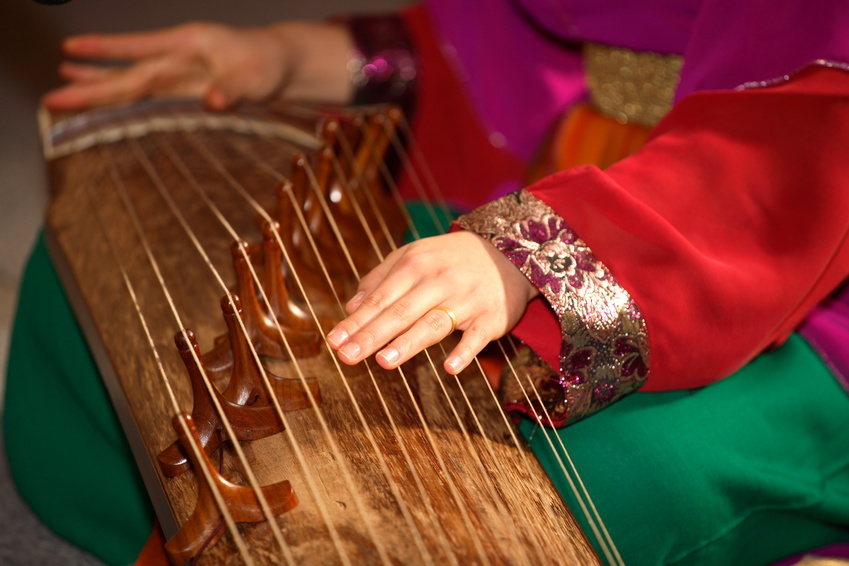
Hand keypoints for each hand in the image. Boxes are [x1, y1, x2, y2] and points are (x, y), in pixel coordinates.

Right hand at [42, 21, 353, 110]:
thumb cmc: (269, 65)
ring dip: (98, 86)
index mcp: (190, 46)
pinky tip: (98, 93)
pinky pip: (147, 94)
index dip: (108, 53)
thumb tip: (214, 102)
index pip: (142, 52)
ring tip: (63, 87)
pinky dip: (122, 95)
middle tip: (54, 98)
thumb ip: (234, 89)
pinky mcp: (183, 89)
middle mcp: (178, 58)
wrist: (281, 64)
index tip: (73, 52)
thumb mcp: (257, 78)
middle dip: (92, 87)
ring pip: (132, 82)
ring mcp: (179, 74)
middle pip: (129, 75)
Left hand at [326, 231, 538, 373]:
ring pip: (435, 322)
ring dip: (409, 342)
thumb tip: (351, 307)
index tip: (334, 341)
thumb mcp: (414, 256)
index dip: (356, 321)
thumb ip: (380, 279)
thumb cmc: (450, 259)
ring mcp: (467, 299)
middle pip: (401, 312)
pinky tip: (450, 368)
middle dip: (372, 335)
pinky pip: (477, 337)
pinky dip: (465, 352)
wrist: (509, 251)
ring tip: (384, 361)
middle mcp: (439, 280)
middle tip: (347, 357)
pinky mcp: (492, 317)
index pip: (380, 297)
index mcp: (415, 265)